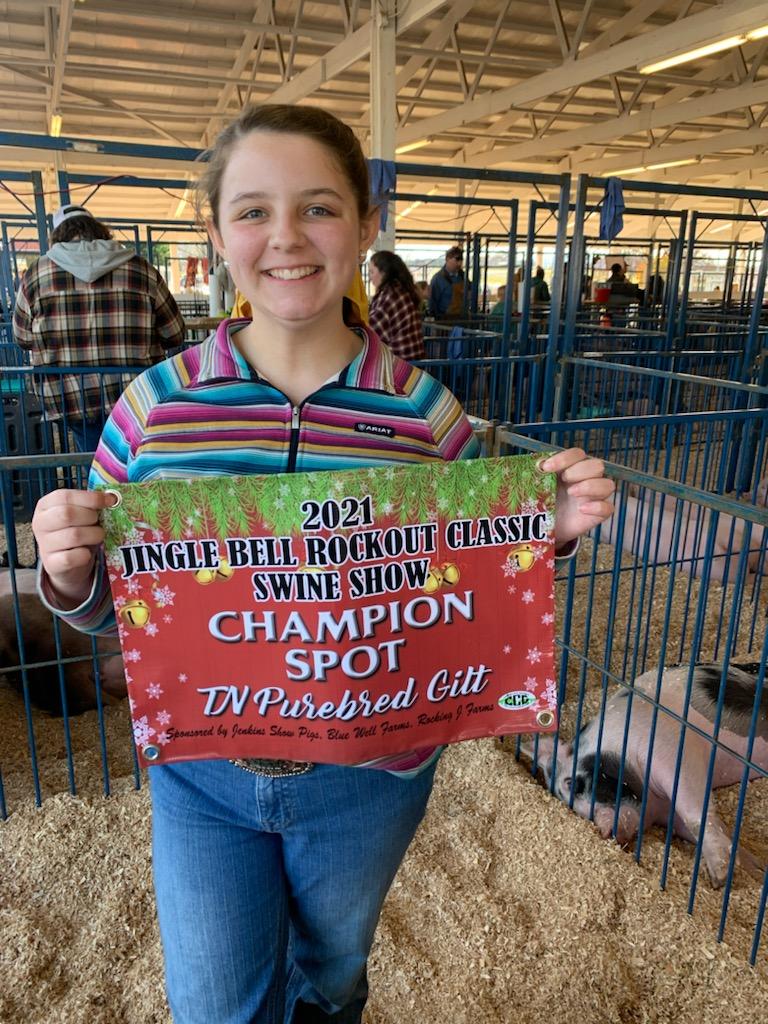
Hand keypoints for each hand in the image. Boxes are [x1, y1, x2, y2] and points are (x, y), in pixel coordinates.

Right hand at [32, 489, 116, 607]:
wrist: (66, 563)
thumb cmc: (76, 531)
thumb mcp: (81, 514)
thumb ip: (91, 504)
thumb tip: (112, 497)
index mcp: (46, 505)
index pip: (65, 496)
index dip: (91, 497)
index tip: (111, 500)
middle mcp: (40, 523)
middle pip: (67, 514)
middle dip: (90, 517)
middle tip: (98, 522)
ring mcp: (44, 544)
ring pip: (74, 535)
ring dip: (94, 535)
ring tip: (97, 536)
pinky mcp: (51, 563)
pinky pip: (72, 557)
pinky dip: (85, 555)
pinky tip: (87, 553)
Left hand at [540, 449, 614, 546]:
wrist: (544, 528)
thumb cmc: (542, 502)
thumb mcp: (536, 488)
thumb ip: (533, 476)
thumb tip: (523, 467)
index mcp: (571, 468)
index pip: (577, 454)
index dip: (564, 458)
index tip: (545, 468)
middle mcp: (586, 479)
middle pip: (596, 465)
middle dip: (579, 470)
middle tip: (563, 480)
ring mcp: (594, 497)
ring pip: (608, 484)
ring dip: (590, 486)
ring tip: (572, 492)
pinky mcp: (598, 514)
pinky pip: (609, 507)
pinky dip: (598, 506)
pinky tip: (582, 509)